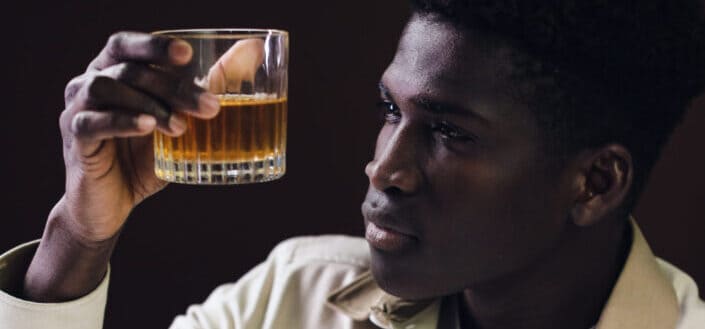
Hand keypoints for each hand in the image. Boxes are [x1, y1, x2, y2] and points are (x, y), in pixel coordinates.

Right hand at [58, 31, 219, 242]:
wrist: (111, 205)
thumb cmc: (144, 157)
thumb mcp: (182, 121)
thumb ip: (210, 87)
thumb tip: (252, 52)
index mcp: (112, 72)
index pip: (128, 45)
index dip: (155, 46)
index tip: (187, 55)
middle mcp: (89, 84)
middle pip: (128, 70)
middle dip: (172, 86)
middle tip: (209, 107)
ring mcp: (76, 110)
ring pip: (107, 89)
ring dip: (150, 103)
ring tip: (180, 127)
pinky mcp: (75, 140)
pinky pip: (92, 122)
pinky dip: (123, 121)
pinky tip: (148, 127)